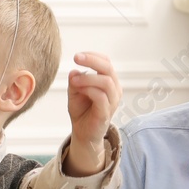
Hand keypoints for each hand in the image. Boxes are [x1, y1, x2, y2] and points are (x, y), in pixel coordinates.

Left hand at [64, 52, 120, 174]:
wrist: (83, 133)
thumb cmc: (81, 110)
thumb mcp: (74, 92)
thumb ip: (75, 81)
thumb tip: (74, 71)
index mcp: (108, 81)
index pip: (106, 61)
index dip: (93, 56)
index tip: (77, 55)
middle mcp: (114, 89)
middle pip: (108, 68)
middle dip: (92, 60)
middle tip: (76, 58)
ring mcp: (112, 101)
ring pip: (106, 81)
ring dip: (88, 78)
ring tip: (74, 81)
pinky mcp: (106, 112)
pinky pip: (101, 96)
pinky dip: (88, 90)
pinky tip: (78, 90)